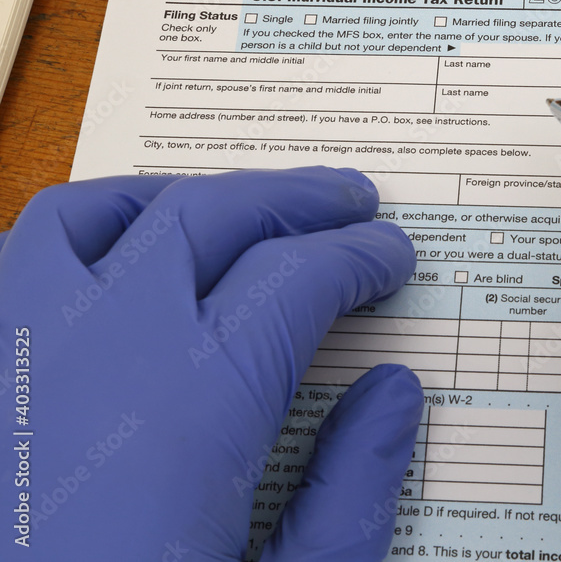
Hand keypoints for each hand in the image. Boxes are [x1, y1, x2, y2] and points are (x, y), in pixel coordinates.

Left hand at [0, 167, 420, 560]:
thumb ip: (349, 494)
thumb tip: (395, 394)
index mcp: (194, 406)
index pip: (300, 278)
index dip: (361, 256)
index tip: (392, 256)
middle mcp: (101, 347)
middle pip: (217, 216)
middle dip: (299, 198)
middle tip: (350, 200)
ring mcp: (18, 344)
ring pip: (110, 208)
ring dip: (193, 194)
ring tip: (245, 205)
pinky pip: (26, 246)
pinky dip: (94, 221)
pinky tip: (125, 248)